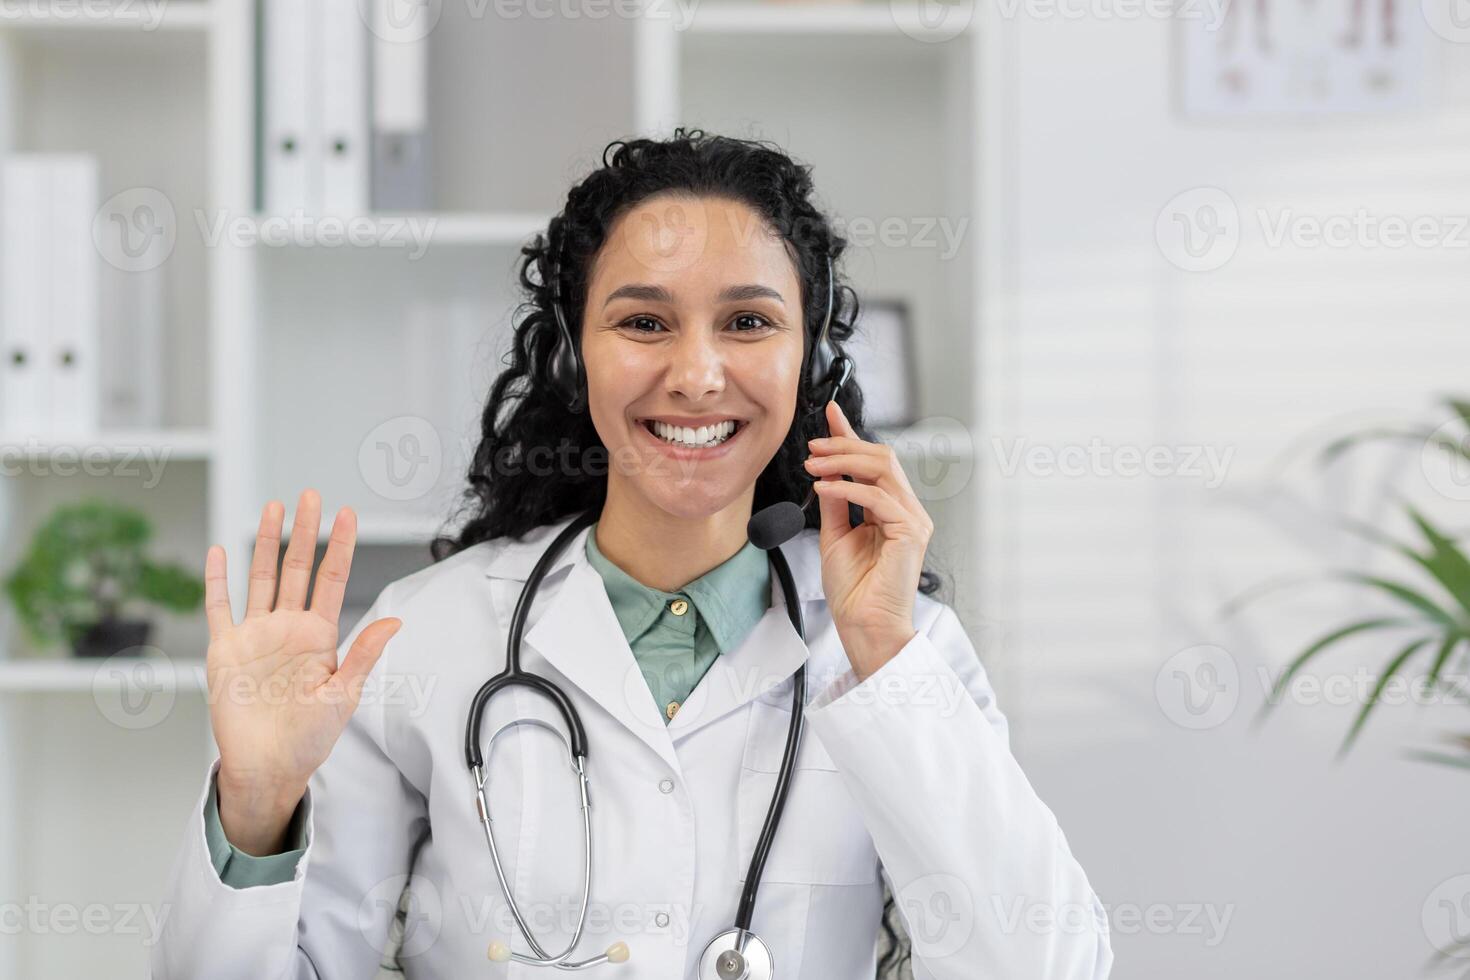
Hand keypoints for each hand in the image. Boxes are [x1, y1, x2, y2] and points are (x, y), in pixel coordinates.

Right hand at [203, 489, 401, 854]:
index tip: (348, 514)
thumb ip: (364, 654)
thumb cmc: (309, 738)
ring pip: (261, 578)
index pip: (331, 580)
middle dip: (304, 532)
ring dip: (265, 544)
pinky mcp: (224, 650)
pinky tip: (218, 552)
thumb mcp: (343, 695)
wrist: (267, 767)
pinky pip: (219, 608)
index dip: (339, 547)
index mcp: (318, 636)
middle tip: (310, 495)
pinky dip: (217, 581)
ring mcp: (255, 636)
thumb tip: (395, 620)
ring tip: (274, 509)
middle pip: (296, 569)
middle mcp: (287, 628)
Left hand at [803, 401, 933, 680]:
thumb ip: (836, 502)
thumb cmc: (853, 590)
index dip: (851, 435)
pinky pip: (876, 497)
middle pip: (882, 458)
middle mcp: (907, 510)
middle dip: (844, 445)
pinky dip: (846, 487)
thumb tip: (825, 472)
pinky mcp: (911, 532)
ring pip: (882, 469)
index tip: (831, 413)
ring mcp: (913, 520)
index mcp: (891, 510)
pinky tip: (822, 488)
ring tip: (812, 464)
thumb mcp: (836, 535)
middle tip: (811, 447)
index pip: (873, 462)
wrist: (863, 625)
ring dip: (842, 461)